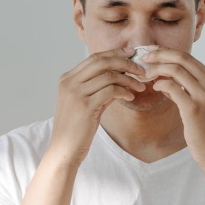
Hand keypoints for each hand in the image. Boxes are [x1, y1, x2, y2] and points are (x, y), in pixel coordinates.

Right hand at [49, 48, 146, 165]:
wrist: (64, 150)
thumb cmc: (75, 129)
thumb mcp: (85, 103)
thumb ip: (99, 88)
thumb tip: (120, 78)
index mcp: (67, 79)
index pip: (94, 58)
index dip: (115, 54)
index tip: (131, 54)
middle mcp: (69, 82)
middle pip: (101, 61)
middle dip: (125, 62)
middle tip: (141, 70)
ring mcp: (76, 93)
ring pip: (108, 76)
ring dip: (128, 80)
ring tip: (140, 87)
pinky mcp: (85, 106)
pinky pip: (111, 91)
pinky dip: (124, 92)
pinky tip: (130, 98)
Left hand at [142, 47, 204, 166]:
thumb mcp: (201, 103)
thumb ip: (186, 88)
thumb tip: (164, 79)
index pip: (188, 57)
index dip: (167, 52)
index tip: (152, 53)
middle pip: (182, 58)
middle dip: (159, 54)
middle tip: (144, 58)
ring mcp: (204, 95)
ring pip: (176, 70)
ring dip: (157, 69)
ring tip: (146, 74)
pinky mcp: (194, 108)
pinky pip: (172, 87)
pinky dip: (160, 84)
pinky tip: (154, 88)